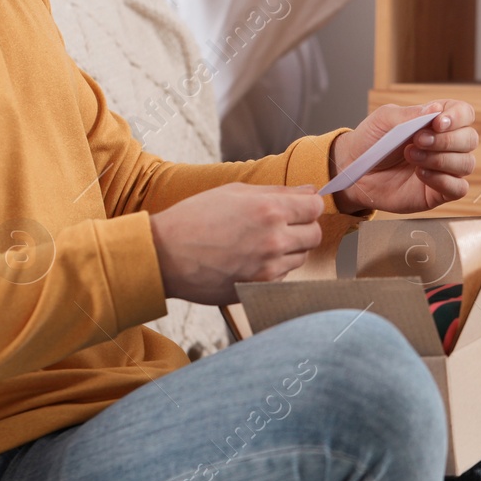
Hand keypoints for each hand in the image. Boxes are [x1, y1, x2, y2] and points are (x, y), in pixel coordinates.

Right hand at [147, 183, 327, 304]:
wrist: (164, 255)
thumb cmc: (194, 218)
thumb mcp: (234, 192)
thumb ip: (277, 191)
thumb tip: (309, 191)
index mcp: (269, 210)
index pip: (316, 206)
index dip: (308, 204)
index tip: (299, 206)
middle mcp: (274, 240)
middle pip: (314, 234)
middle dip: (303, 227)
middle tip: (282, 224)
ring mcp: (268, 269)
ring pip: (301, 257)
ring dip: (289, 249)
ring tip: (260, 242)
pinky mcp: (260, 289)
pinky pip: (283, 276)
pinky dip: (274, 267)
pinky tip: (250, 258)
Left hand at [329, 100, 477, 214]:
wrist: (354, 169)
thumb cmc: (371, 141)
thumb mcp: (385, 119)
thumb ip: (411, 114)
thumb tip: (437, 109)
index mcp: (437, 121)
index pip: (465, 113)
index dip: (458, 117)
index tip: (438, 122)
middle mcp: (446, 144)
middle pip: (470, 139)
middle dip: (445, 140)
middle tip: (417, 140)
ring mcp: (445, 168)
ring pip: (466, 163)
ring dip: (440, 159)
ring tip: (411, 156)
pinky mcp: (439, 191)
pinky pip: (459, 188)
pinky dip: (443, 180)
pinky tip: (421, 174)